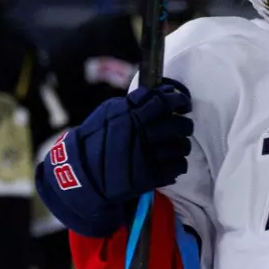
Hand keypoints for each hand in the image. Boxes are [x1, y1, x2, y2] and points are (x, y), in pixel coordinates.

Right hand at [35, 81, 192, 236]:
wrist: (84, 171)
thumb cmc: (95, 138)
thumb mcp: (109, 112)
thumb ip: (133, 102)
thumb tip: (160, 92)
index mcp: (131, 115)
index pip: (164, 102)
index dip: (179, 100)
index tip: (183, 104)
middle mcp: (141, 134)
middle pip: (178, 125)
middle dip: (185, 124)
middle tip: (182, 126)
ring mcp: (147, 156)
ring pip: (181, 146)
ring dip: (182, 145)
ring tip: (177, 146)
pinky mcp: (151, 176)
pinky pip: (178, 166)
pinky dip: (178, 163)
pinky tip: (172, 162)